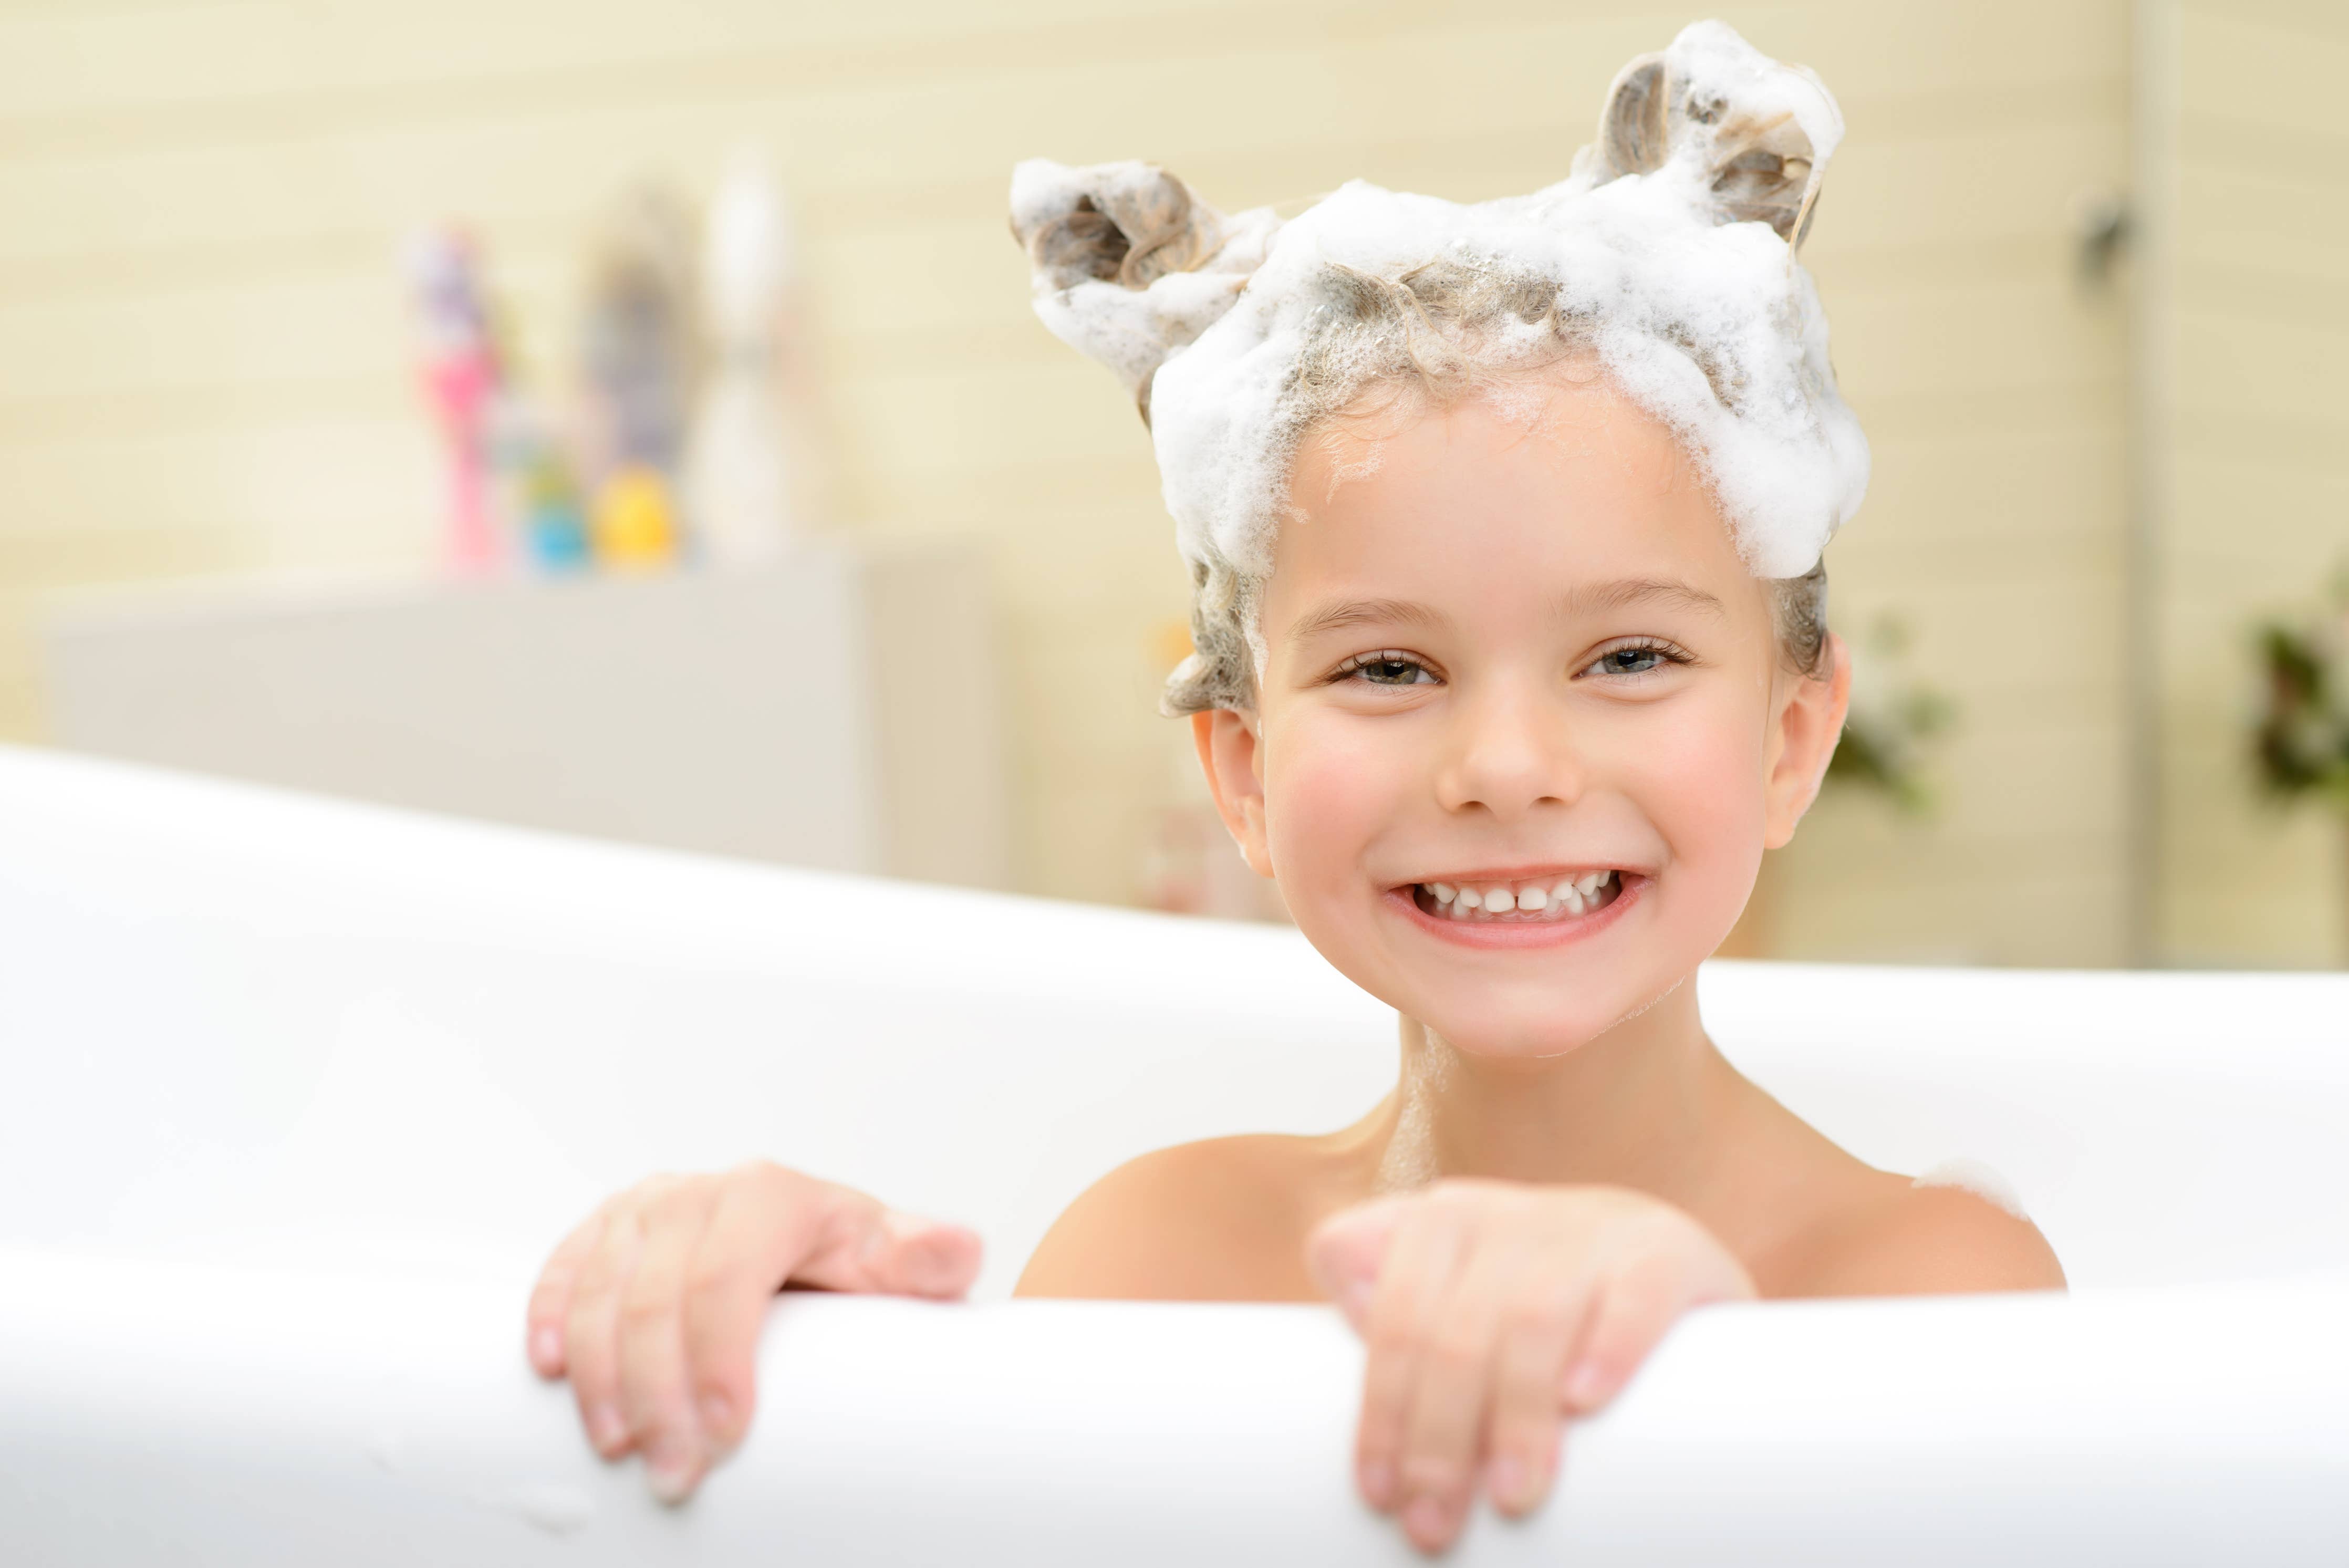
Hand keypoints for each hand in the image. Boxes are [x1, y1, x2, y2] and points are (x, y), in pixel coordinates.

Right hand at [526, 1163, 981, 1501]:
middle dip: (658, 1394)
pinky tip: (549, 1371)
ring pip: (600, 1289)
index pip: (728, 1275)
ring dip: (599, 1376)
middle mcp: (701, 1194)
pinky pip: (562, 1267)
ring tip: (618, 1447)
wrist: (811, 1242)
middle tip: (673, 1472)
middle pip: (658, 1296)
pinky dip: (549, 1317)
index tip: (725, 1432)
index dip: (718, 1356)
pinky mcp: (607, 1229)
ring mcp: (648, 1208)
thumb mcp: (892, 1260)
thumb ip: (924, 1258)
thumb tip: (958, 1250)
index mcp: (772, 1195)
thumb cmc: (849, 1261)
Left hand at [1305, 1180, 1752, 1552]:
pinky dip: (1607, 1346)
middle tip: (1434, 1523)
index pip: (1385, 1312)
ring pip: (1530, 1319)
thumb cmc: (1535, 1307)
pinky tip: (1586, 1400)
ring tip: (1509, 1496)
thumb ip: (1394, 1338)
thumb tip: (1372, 1440)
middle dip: (1435, 1438)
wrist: (1662, 1257)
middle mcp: (1502, 1215)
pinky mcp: (1664, 1252)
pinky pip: (1631, 1293)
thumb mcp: (1454, 1302)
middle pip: (1449, 1330)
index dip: (1377, 1406)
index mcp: (1436, 1224)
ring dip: (1513, 1415)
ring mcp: (1585, 1228)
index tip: (1379, 1493)